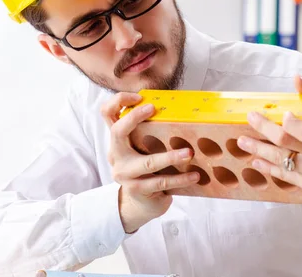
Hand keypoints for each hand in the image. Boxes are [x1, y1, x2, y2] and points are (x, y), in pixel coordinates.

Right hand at [101, 92, 199, 232]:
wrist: (140, 205)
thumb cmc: (148, 170)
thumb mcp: (145, 149)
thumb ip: (152, 132)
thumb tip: (181, 111)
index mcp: (118, 140)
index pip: (107, 113)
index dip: (119, 101)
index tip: (139, 97)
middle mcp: (116, 154)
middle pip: (117, 131)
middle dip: (134, 118)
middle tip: (153, 109)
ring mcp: (124, 174)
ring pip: (148, 162)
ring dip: (171, 157)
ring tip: (189, 153)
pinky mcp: (137, 189)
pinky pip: (161, 182)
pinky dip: (180, 178)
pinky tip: (194, 175)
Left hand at [237, 76, 301, 202]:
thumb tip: (296, 79)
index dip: (290, 123)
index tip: (281, 114)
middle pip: (286, 143)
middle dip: (263, 129)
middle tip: (250, 119)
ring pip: (279, 161)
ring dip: (258, 149)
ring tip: (243, 141)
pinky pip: (284, 176)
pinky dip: (268, 166)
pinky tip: (257, 159)